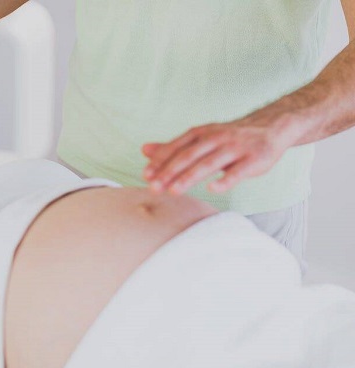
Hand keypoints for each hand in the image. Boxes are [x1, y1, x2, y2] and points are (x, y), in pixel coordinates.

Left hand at [142, 118, 295, 194]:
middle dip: (170, 172)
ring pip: (209, 163)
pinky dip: (226, 180)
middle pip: (189, 156)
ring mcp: (235, 148)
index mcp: (201, 134)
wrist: (271, 127)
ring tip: (174, 191)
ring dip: (190, 177)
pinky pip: (239, 171)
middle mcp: (216, 138)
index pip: (176, 148)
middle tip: (154, 188)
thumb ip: (173, 147)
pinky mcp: (254, 159)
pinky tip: (214, 189)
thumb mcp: (200, 139)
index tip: (145, 176)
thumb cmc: (228, 138)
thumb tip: (144, 150)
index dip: (160, 162)